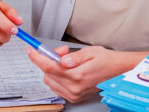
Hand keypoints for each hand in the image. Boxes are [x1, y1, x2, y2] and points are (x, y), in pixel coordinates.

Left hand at [28, 45, 148, 102]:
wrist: (118, 72)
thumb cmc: (106, 60)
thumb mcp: (90, 52)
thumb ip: (74, 56)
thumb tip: (60, 59)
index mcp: (77, 75)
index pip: (49, 66)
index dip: (37, 57)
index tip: (31, 50)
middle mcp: (74, 87)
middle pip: (48, 73)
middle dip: (49, 60)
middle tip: (61, 52)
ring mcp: (74, 94)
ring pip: (50, 80)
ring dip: (53, 69)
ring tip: (67, 61)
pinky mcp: (74, 97)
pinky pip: (56, 87)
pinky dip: (57, 77)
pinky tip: (67, 70)